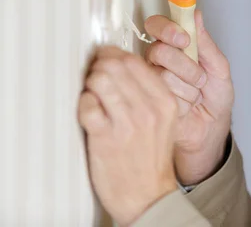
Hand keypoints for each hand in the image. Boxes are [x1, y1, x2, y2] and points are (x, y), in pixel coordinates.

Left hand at [78, 46, 177, 226]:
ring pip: (100, 80)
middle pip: (116, 65)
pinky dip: (84, 104)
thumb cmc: (152, 158)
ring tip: (93, 93)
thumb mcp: (165, 121)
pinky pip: (86, 105)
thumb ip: (150, 93)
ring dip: (91, 83)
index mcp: (165, 101)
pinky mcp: (105, 137)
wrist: (149, 196)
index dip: (115, 56)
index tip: (108, 59)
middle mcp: (148, 109)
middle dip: (100, 66)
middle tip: (97, 75)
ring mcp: (127, 123)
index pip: (136, 62)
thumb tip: (123, 64)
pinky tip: (90, 113)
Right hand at [144, 10, 233, 184]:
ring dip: (189, 87)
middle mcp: (157, 61)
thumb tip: (196, 14)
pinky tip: (187, 107)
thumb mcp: (219, 68)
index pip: (157, 25)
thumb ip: (206, 43)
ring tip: (196, 95)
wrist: (213, 128)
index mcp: (174, 46)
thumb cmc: (215, 97)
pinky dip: (184, 102)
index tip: (184, 38)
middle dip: (186, 66)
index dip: (166, 29)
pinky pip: (164, 95)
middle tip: (201, 78)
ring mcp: (151, 81)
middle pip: (159, 51)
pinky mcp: (149, 102)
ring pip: (163, 75)